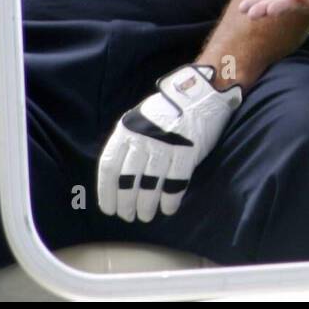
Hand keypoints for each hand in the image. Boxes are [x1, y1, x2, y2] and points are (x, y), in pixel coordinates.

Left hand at [97, 64, 240, 222]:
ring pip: (150, 184)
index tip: (109, 209)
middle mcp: (143, 138)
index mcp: (127, 130)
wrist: (202, 92)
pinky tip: (169, 208)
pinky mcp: (187, 150)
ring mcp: (165, 145)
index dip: (107, 192)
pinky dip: (171, 199)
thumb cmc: (169, 109)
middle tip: (129, 216)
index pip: (109, 167)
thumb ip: (130, 142)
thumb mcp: (140, 119)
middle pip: (128, 180)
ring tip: (147, 215)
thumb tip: (121, 174)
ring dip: (147, 205)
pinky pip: (176, 181)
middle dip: (126, 203)